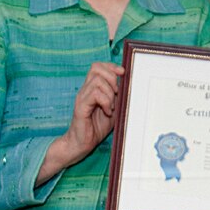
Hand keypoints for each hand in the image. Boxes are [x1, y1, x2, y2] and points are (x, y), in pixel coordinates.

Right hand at [39, 61, 124, 182]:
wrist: (82, 143)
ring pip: (97, 81)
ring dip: (109, 93)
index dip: (111, 66)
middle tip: (116, 94)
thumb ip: (118, 97)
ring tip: (110, 107)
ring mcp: (82, 97)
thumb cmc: (96, 127)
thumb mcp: (113, 109)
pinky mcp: (81, 106)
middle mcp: (85, 90)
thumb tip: (129, 87)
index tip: (122, 74)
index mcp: (92, 88)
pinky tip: (107, 111)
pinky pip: (94, 94)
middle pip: (96, 68)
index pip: (98, 66)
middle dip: (111, 78)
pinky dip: (105, 101)